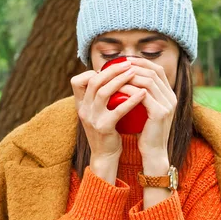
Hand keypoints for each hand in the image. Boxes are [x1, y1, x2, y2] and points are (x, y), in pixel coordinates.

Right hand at [70, 59, 146, 182]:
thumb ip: (99, 97)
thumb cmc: (106, 130)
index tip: (110, 69)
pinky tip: (142, 93)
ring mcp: (92, 119)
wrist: (105, 155)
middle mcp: (83, 110)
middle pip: (94, 82)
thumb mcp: (98, 112)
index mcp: (81, 104)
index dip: (92, 72)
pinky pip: (118, 110)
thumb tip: (112, 76)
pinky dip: (131, 100)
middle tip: (127, 64)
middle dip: (111, 70)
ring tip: (134, 73)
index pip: (78, 81)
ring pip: (103, 92)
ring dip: (120, 80)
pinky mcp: (104, 128)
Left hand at [123, 56, 176, 174]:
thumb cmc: (145, 132)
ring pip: (148, 81)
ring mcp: (168, 105)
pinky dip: (130, 89)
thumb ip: (140, 97)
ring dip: (131, 75)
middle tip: (118, 65)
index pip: (157, 70)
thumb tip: (125, 82)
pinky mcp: (160, 113)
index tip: (125, 60)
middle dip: (135, 66)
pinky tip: (118, 88)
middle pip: (154, 72)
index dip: (142, 62)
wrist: (153, 153)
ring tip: (116, 75)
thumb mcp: (144, 111)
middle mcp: (171, 98)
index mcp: (169, 95)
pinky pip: (143, 95)